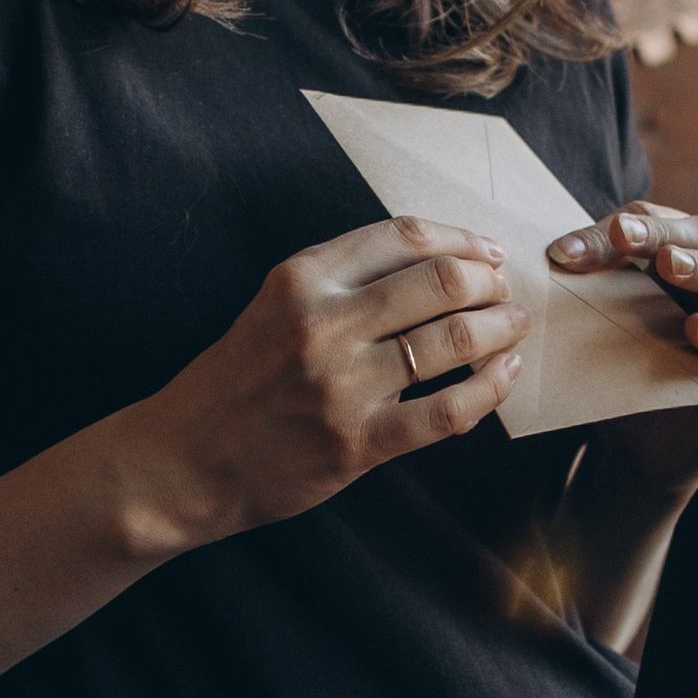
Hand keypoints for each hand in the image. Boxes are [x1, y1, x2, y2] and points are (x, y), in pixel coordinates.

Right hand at [124, 218, 526, 546]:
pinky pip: (448, 411)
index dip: (461, 239)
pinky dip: (490, 390)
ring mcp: (341, 385)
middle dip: (490, 283)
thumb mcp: (274, 307)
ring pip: (453, 341)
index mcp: (301, 278)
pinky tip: (504, 377)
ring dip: (500, 330)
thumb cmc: (237, 381)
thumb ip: (343, 281)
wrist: (183, 461)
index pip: (403, 236)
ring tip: (514, 327)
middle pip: (441, 281)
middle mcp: (322, 324)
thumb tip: (438, 262)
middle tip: (506, 292)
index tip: (487, 251)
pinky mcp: (355, 442)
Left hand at [549, 201, 697, 497]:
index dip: (615, 230)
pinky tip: (697, 329)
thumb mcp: (610, 323)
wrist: (648, 448)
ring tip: (671, 265)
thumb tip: (557, 254)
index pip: (659, 223)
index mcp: (696, 253)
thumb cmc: (632, 370)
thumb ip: (595, 285)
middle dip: (665, 233)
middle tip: (624, 235)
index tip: (564, 253)